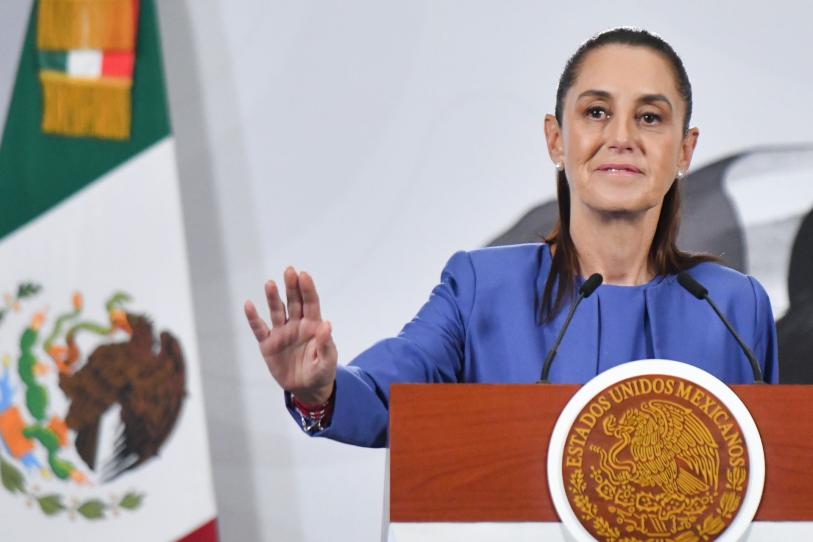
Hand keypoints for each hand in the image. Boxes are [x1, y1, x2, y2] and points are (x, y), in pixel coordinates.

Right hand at [244, 267, 336, 404]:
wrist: (307, 388)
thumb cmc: (321, 371)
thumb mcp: (327, 361)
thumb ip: (326, 344)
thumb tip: (327, 324)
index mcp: (313, 326)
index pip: (311, 303)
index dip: (307, 289)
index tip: (304, 275)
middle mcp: (297, 325)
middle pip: (294, 302)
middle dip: (292, 287)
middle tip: (289, 271)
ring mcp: (282, 333)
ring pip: (277, 311)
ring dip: (273, 298)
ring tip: (270, 284)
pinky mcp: (268, 344)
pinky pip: (259, 328)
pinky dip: (253, 317)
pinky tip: (248, 305)